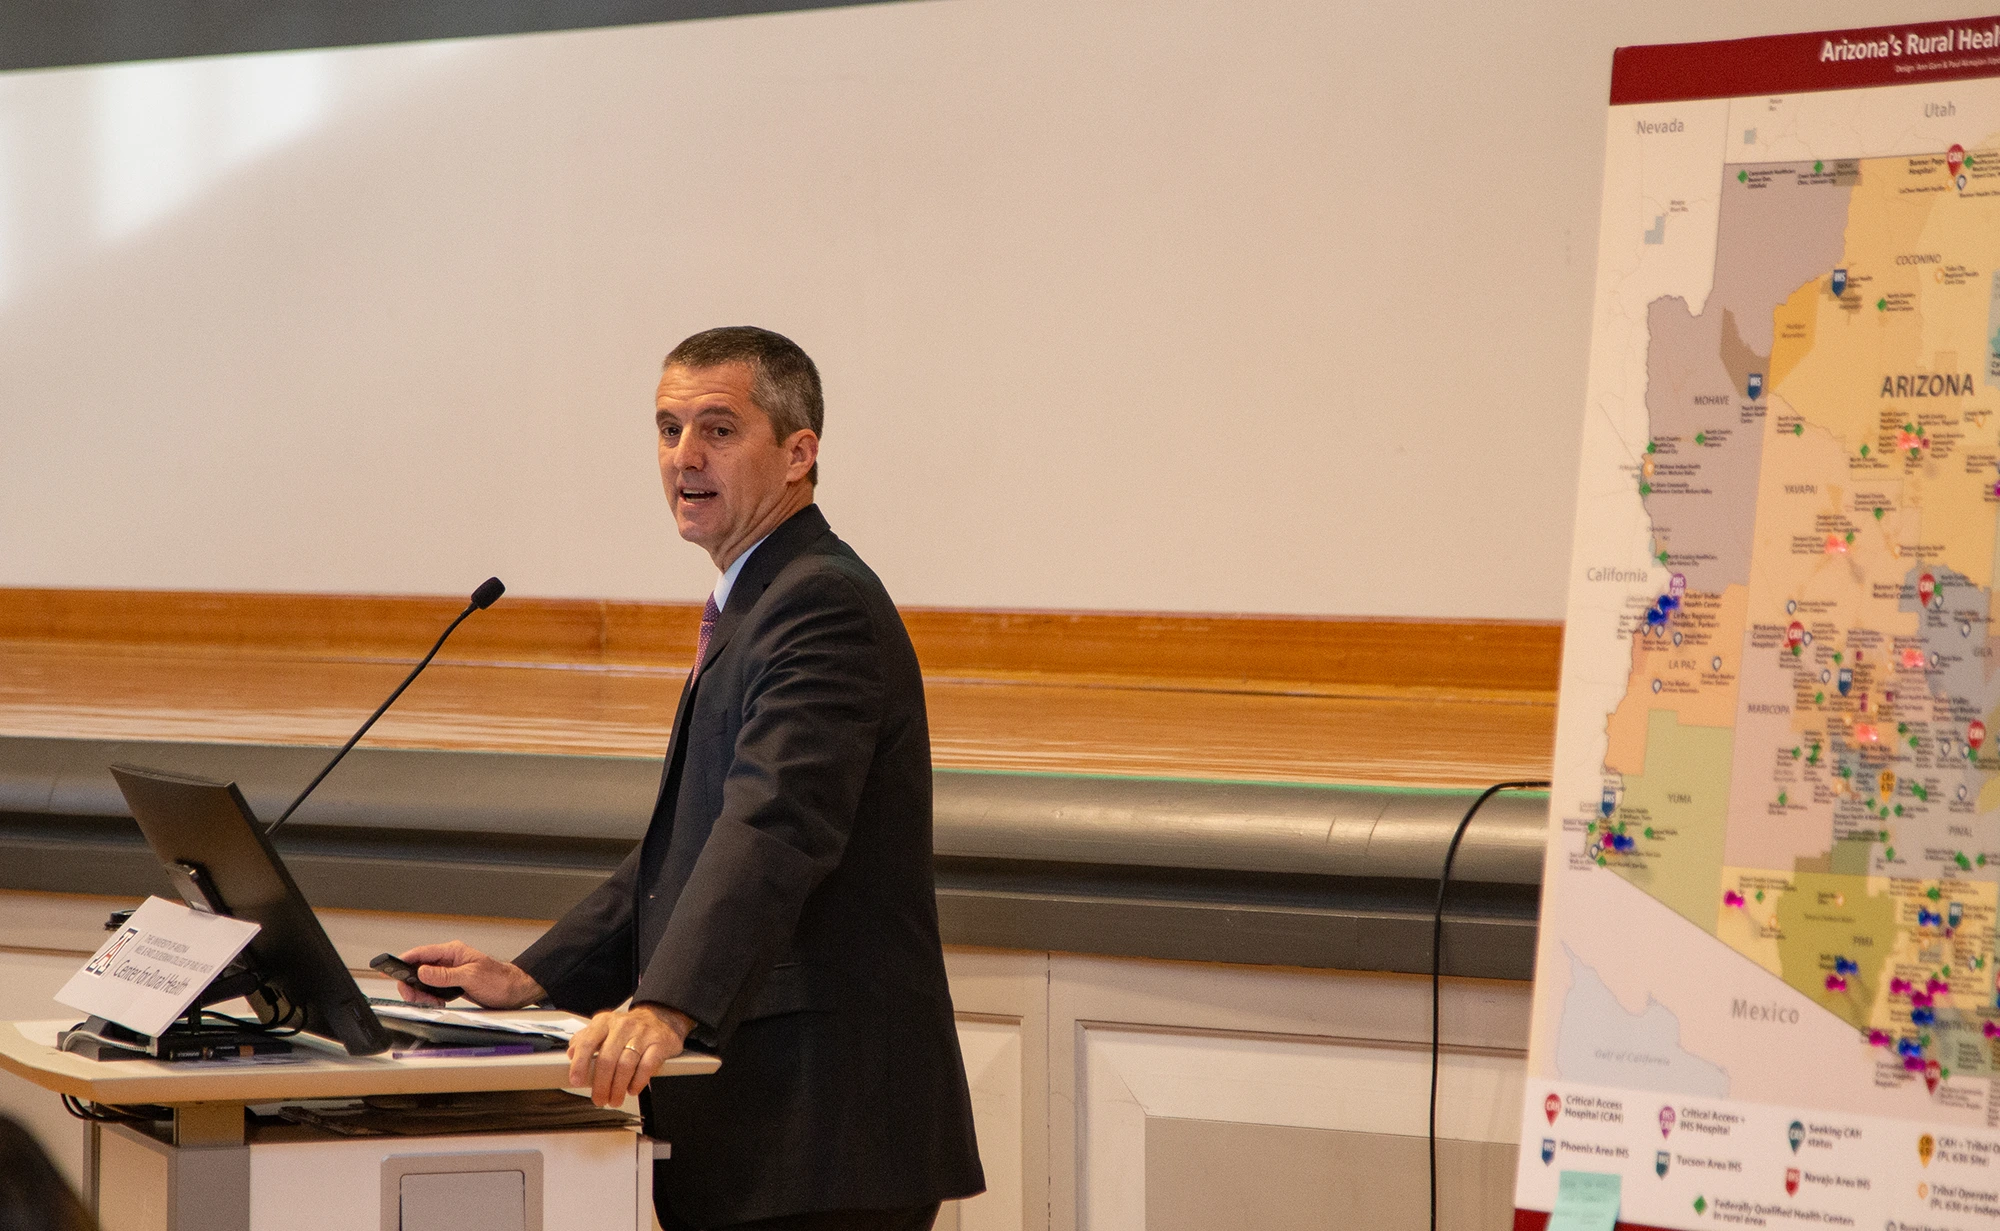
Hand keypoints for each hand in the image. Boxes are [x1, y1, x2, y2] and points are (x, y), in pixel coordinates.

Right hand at [396, 941, 544, 1008]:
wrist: (515, 991)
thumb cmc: (499, 980)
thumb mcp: (470, 976)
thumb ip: (445, 975)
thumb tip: (422, 972)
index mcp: (453, 952)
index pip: (422, 953)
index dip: (404, 960)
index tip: (388, 967)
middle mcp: (450, 960)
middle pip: (420, 969)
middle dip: (412, 983)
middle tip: (412, 996)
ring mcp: (451, 973)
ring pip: (425, 982)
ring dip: (422, 993)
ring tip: (429, 1002)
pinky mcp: (453, 985)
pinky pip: (434, 990)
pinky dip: (431, 998)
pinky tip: (436, 1003)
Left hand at [567, 1003, 691, 1107]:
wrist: (660, 1019)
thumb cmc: (628, 1030)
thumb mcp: (603, 1029)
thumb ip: (585, 1040)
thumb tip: (570, 1054)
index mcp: (604, 1022)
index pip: (587, 1042)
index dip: (580, 1064)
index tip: (576, 1081)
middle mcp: (622, 1026)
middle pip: (607, 1059)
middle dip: (601, 1084)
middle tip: (599, 1099)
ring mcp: (642, 1034)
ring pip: (626, 1065)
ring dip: (618, 1088)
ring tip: (615, 1099)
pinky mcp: (658, 1044)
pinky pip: (646, 1066)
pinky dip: (637, 1082)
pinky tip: (632, 1089)